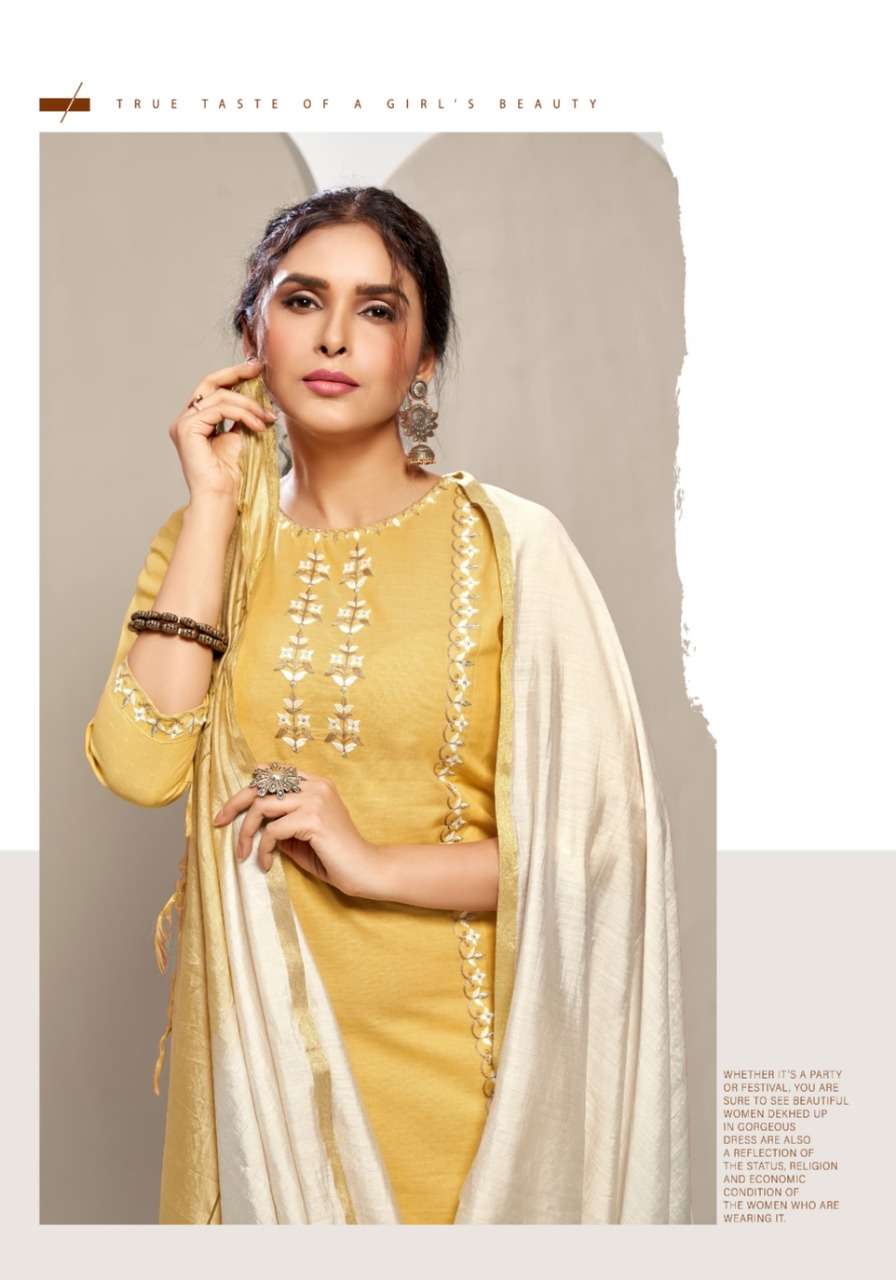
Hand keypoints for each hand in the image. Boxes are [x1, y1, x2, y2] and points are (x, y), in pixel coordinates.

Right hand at [170, 355, 277, 508]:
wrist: (221, 498)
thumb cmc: (231, 476)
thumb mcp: (240, 437)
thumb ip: (241, 417)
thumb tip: (258, 398)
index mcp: (195, 421)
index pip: (212, 388)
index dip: (233, 375)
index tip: (256, 368)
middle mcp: (184, 420)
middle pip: (210, 383)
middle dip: (236, 374)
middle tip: (259, 368)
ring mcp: (183, 424)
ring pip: (220, 397)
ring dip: (249, 405)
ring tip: (267, 419)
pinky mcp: (187, 429)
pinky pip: (219, 409)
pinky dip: (243, 414)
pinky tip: (258, 426)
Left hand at [212, 767, 379, 897]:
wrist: (365, 870)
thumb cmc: (334, 856)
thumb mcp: (300, 835)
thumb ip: (280, 822)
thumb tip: (250, 821)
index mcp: (316, 783)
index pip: (273, 772)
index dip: (249, 786)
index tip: (231, 808)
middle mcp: (315, 785)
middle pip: (261, 783)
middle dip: (234, 802)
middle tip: (218, 821)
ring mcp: (315, 799)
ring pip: (262, 806)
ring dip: (245, 832)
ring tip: (244, 853)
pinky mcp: (313, 818)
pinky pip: (272, 831)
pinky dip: (263, 849)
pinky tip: (266, 864)